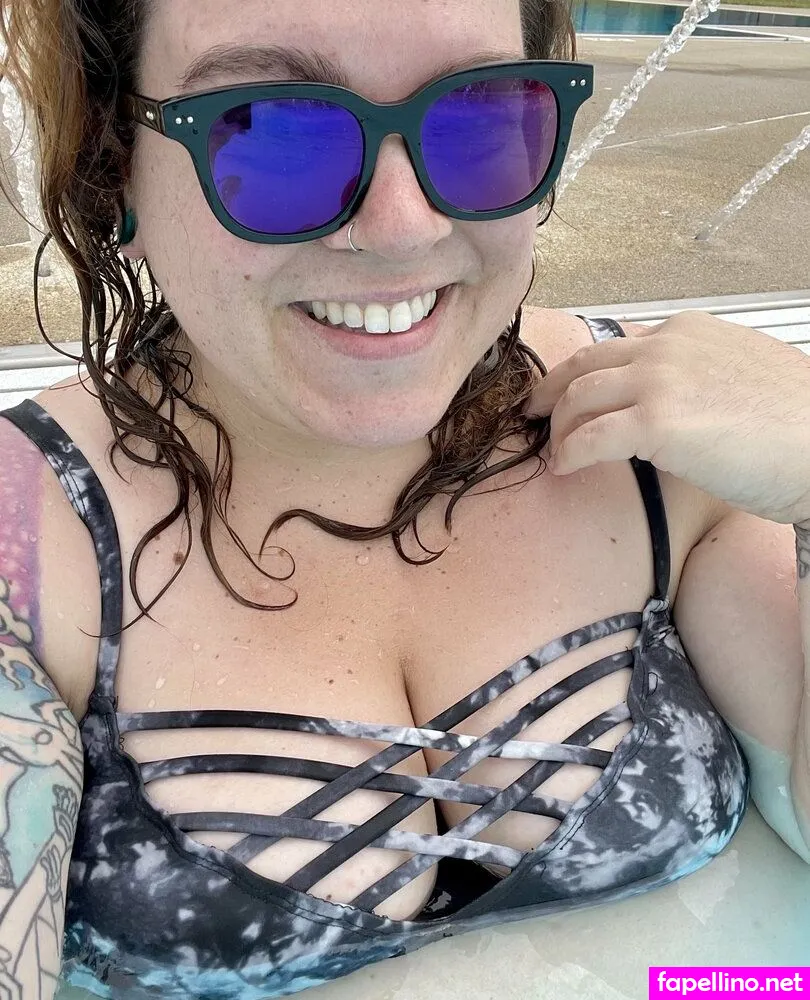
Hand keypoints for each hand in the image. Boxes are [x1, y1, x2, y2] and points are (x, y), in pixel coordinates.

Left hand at [527, 311, 809, 524]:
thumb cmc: (796, 421)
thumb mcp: (739, 374)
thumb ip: (695, 376)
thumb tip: (668, 403)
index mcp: (686, 331)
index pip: (615, 348)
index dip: (584, 374)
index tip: (568, 394)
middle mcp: (665, 347)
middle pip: (583, 365)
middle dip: (550, 392)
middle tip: (533, 415)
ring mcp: (658, 381)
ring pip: (578, 399)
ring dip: (558, 428)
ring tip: (555, 451)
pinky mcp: (656, 422)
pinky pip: (588, 438)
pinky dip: (568, 454)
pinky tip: (565, 468)